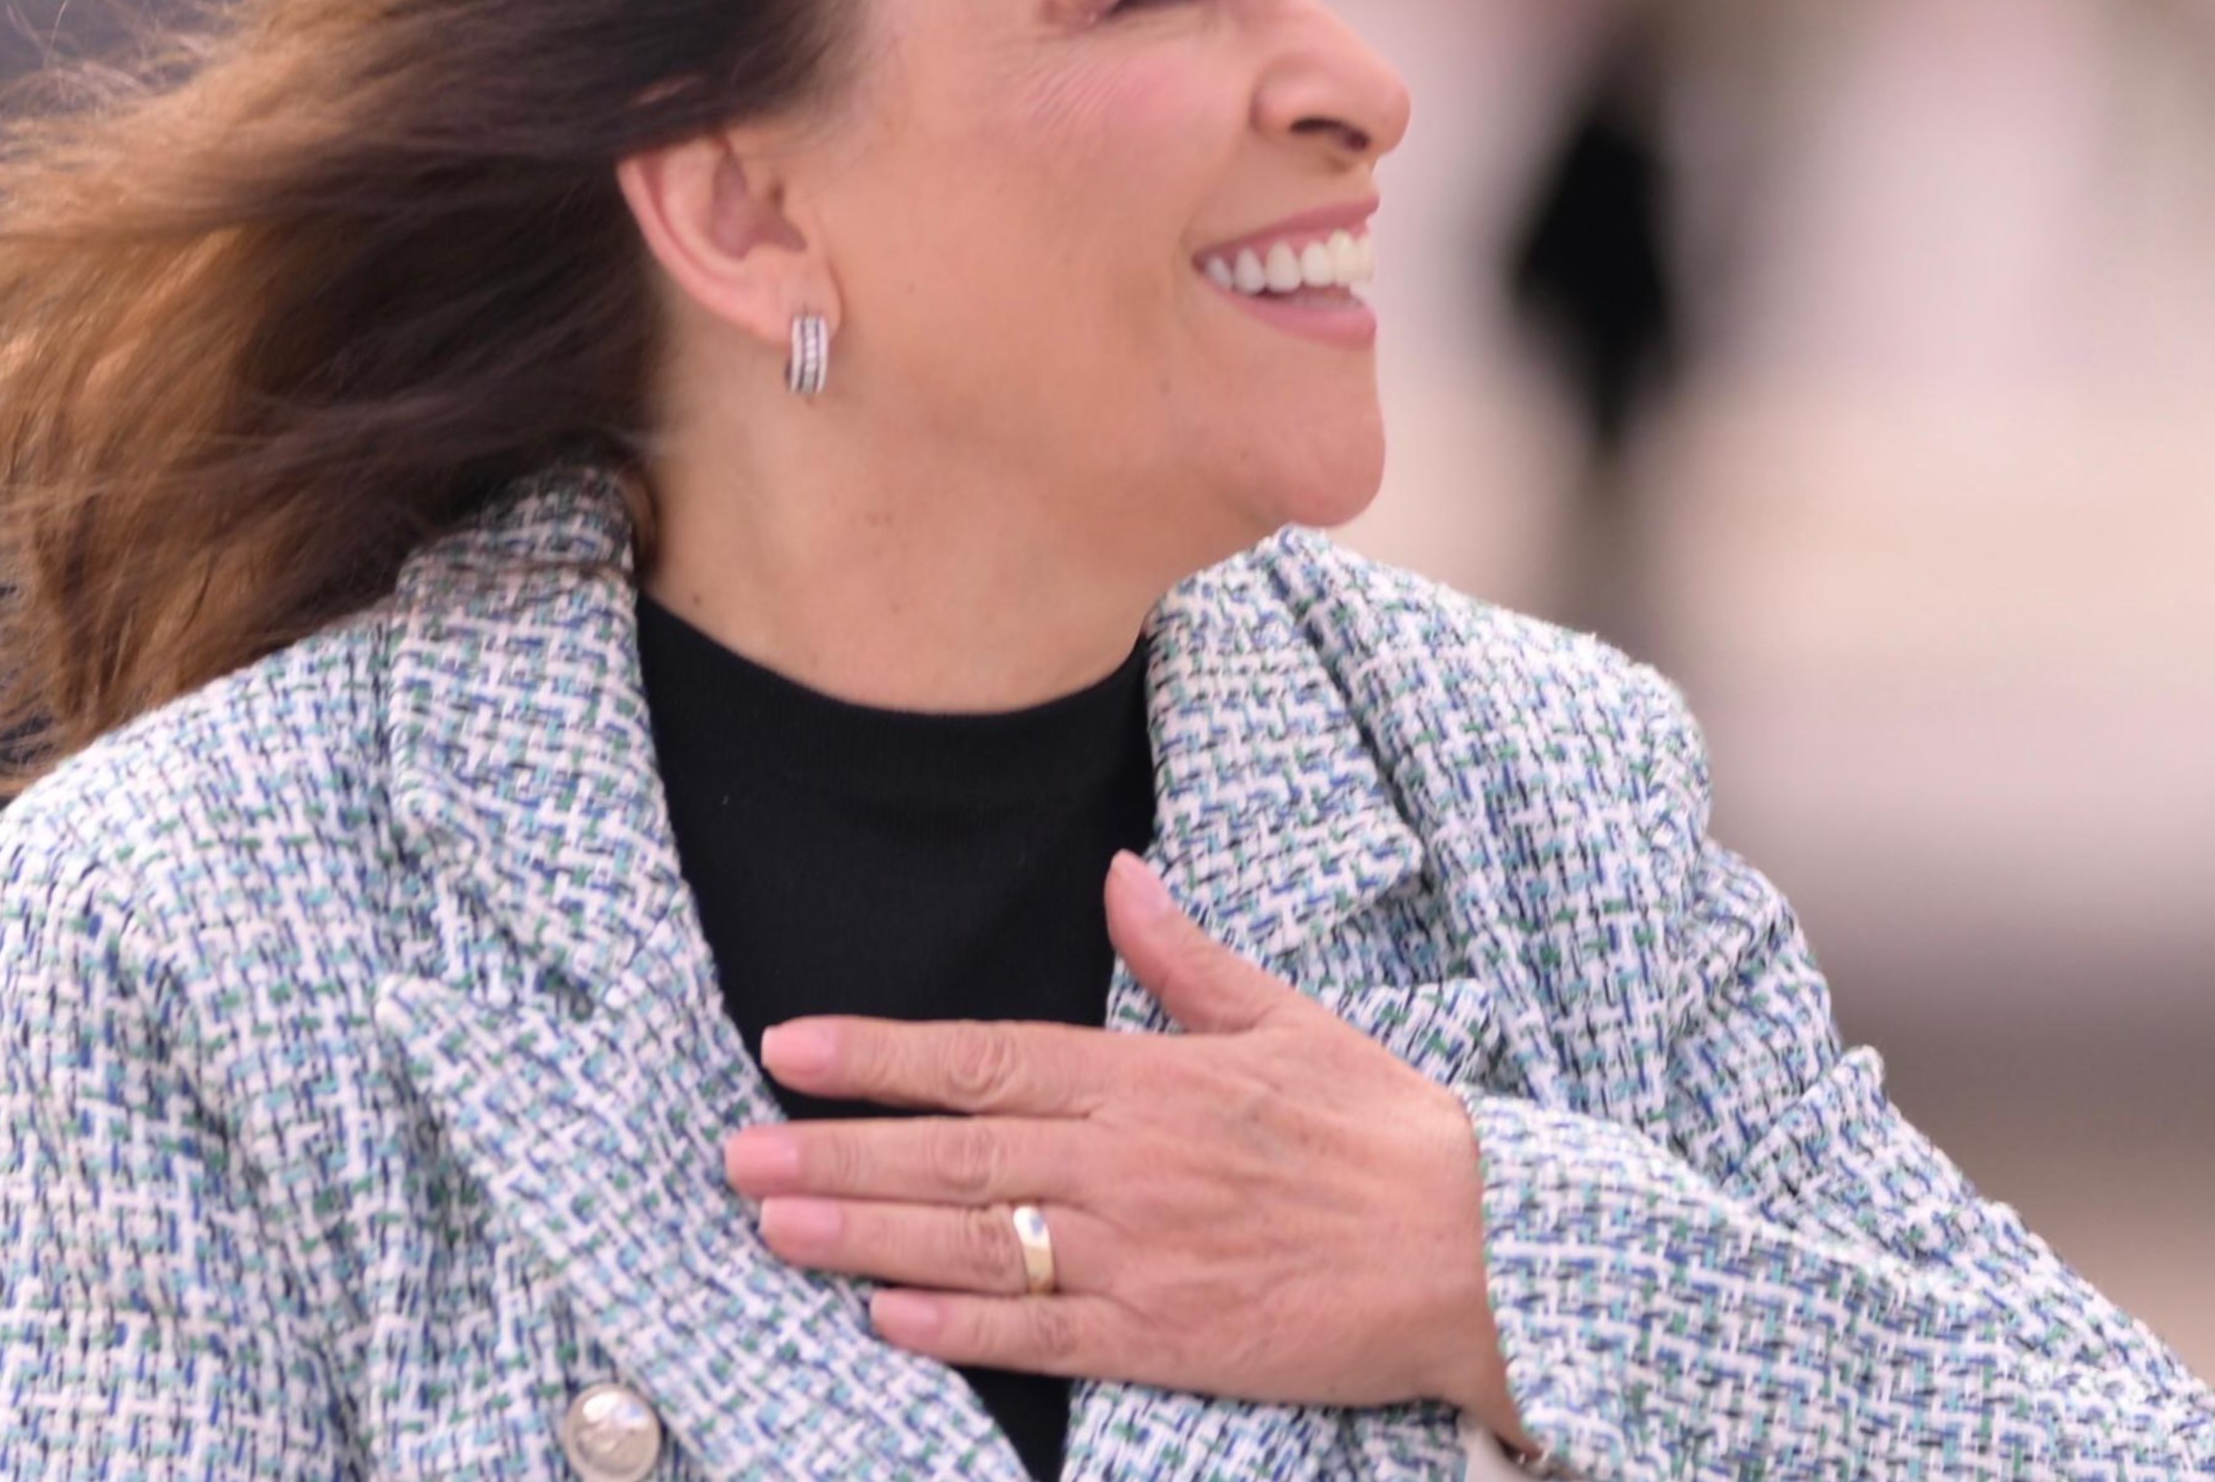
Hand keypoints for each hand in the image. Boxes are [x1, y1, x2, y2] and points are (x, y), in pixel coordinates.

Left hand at [720, 852, 1527, 1444]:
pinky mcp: (1166, 1340)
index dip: (880, 1055)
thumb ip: (1184, 958)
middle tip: (736, 1154)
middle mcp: (1129, 1162)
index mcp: (1152, 1077)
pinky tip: (886, 1319)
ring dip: (865, 1235)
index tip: (790, 1047)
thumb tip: (1119, 875)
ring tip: (775, 1225)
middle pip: (955, 1151)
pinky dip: (960, 1328)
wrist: (1477, 1250)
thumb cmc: (1386, 1130)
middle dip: (836, 1150)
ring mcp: (1141, 1255)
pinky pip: (1041, 1336)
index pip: (987, 1056)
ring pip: (975, 1242)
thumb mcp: (1286, 1020)